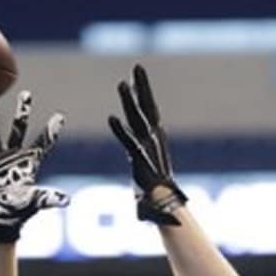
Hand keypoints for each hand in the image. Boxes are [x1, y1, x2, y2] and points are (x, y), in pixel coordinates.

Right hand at [0, 91, 68, 242]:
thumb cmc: (16, 213)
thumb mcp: (35, 202)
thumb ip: (49, 198)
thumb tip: (67, 201)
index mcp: (29, 164)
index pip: (43, 143)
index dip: (51, 131)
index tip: (60, 116)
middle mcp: (12, 156)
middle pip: (18, 129)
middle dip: (22, 112)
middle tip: (26, 94)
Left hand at [107, 64, 186, 225]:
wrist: (164, 208)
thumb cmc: (157, 192)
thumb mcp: (149, 169)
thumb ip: (144, 157)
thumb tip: (141, 153)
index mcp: (154, 139)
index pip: (148, 110)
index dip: (142, 91)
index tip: (136, 75)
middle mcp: (153, 140)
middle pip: (147, 108)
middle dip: (142, 87)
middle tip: (137, 66)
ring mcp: (148, 150)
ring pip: (138, 121)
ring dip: (130, 102)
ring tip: (121, 84)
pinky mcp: (141, 163)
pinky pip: (130, 143)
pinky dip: (121, 130)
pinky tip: (111, 118)